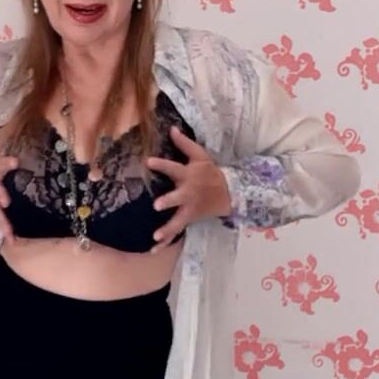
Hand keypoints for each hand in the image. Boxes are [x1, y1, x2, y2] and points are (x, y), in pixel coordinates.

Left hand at [146, 124, 231, 252]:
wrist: (230, 193)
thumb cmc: (211, 172)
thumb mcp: (201, 155)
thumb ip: (184, 144)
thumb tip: (171, 128)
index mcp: (188, 175)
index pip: (173, 168)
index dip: (162, 165)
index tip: (149, 162)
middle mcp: (188, 193)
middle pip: (177, 198)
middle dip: (169, 201)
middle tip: (157, 206)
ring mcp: (189, 208)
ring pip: (177, 220)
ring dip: (167, 229)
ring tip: (156, 237)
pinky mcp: (189, 219)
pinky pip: (176, 232)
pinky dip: (166, 242)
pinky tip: (153, 250)